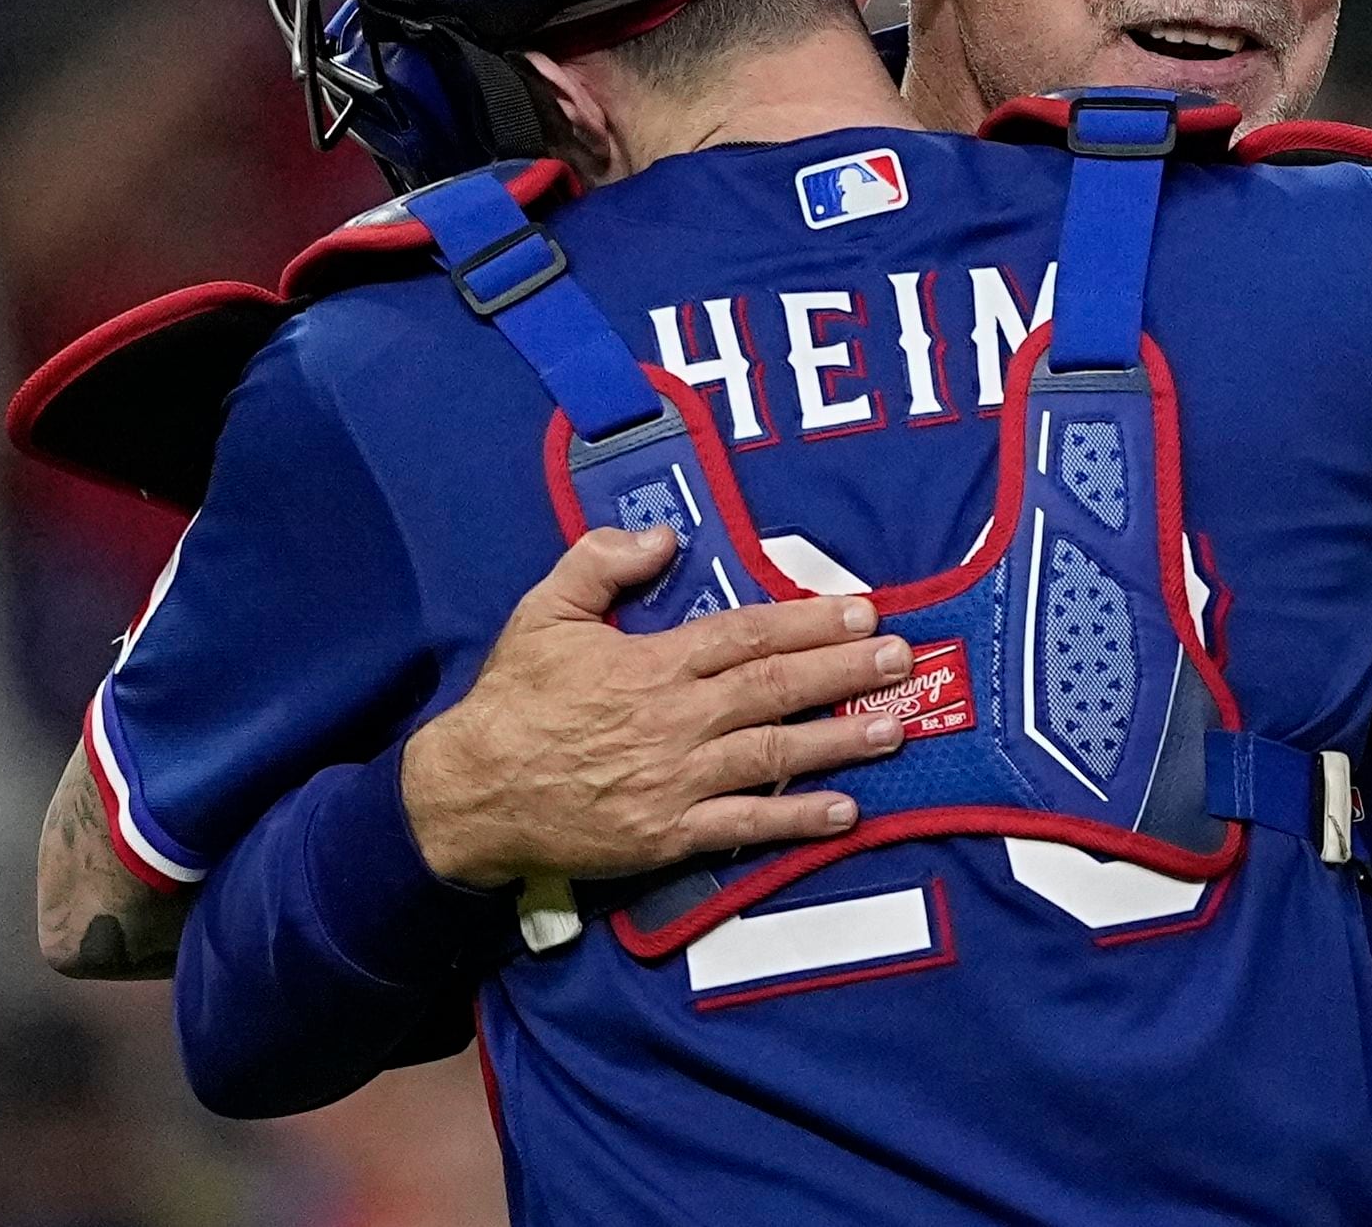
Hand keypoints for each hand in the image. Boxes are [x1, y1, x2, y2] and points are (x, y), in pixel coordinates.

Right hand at [401, 527, 912, 888]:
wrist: (470, 794)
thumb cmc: (511, 700)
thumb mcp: (543, 612)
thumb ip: (600, 563)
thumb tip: (663, 538)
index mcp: (652, 664)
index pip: (746, 634)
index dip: (809, 621)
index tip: (861, 609)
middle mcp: (675, 720)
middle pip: (776, 688)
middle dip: (844, 670)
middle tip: (901, 657)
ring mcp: (676, 781)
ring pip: (773, 755)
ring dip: (839, 741)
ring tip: (895, 727)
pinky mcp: (668, 833)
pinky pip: (745, 826)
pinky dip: (797, 819)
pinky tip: (846, 811)